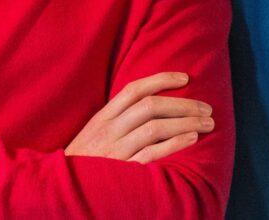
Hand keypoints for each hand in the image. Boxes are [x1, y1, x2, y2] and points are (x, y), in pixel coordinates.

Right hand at [65, 72, 214, 164]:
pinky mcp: (123, 171)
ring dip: (186, 122)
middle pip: (151, 106)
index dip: (162, 79)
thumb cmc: (83, 162)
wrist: (62, 190)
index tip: (186, 78)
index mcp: (102, 117)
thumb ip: (116, 119)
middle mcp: (109, 130)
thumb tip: (149, 105)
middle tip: (206, 107)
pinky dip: (175, 143)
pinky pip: (153, 153)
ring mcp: (116, 150)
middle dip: (183, 104)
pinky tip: (192, 139)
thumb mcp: (93, 134)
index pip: (135, 89)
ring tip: (206, 123)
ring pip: (156, 127)